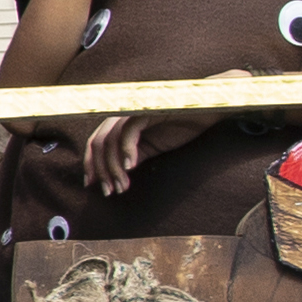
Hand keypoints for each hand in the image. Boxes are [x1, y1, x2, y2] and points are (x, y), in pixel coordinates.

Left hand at [77, 109, 212, 196]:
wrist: (209, 110)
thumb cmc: (183, 126)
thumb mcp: (153, 147)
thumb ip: (133, 156)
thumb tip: (116, 176)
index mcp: (122, 123)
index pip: (96, 143)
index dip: (91, 164)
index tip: (93, 185)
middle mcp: (123, 115)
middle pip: (98, 143)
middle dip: (100, 170)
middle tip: (108, 191)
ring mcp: (134, 111)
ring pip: (110, 140)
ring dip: (113, 167)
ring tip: (122, 186)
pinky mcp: (147, 110)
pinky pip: (129, 131)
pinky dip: (126, 151)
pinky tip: (131, 168)